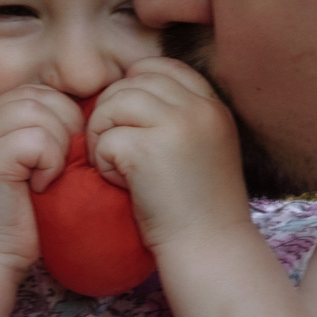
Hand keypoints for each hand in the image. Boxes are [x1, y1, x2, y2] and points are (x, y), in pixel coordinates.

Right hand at [0, 84, 80, 267]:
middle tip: (60, 165)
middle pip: (37, 95)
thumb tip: (86, 110)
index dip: (61, 116)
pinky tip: (40, 187)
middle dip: (63, 126)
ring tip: (49, 176)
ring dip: (58, 144)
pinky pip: (38, 138)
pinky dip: (51, 162)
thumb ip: (43, 132)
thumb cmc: (18, 218)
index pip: (34, 92)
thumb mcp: (32, 165)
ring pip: (38, 111)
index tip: (64, 154)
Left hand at [86, 59, 256, 257]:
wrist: (209, 249)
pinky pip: (106, 138)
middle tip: (118, 151)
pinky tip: (122, 184)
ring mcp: (177, 125)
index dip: (134, 87)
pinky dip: (103, 163)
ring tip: (118, 167)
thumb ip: (177, 116)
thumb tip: (126, 89)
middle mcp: (199, 109)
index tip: (129, 122)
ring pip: (114, 103)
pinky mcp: (149, 149)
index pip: (162, 67)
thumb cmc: (198, 208)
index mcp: (212, 106)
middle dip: (113, 113)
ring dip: (104, 135)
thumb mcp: (202, 148)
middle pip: (132, 82)